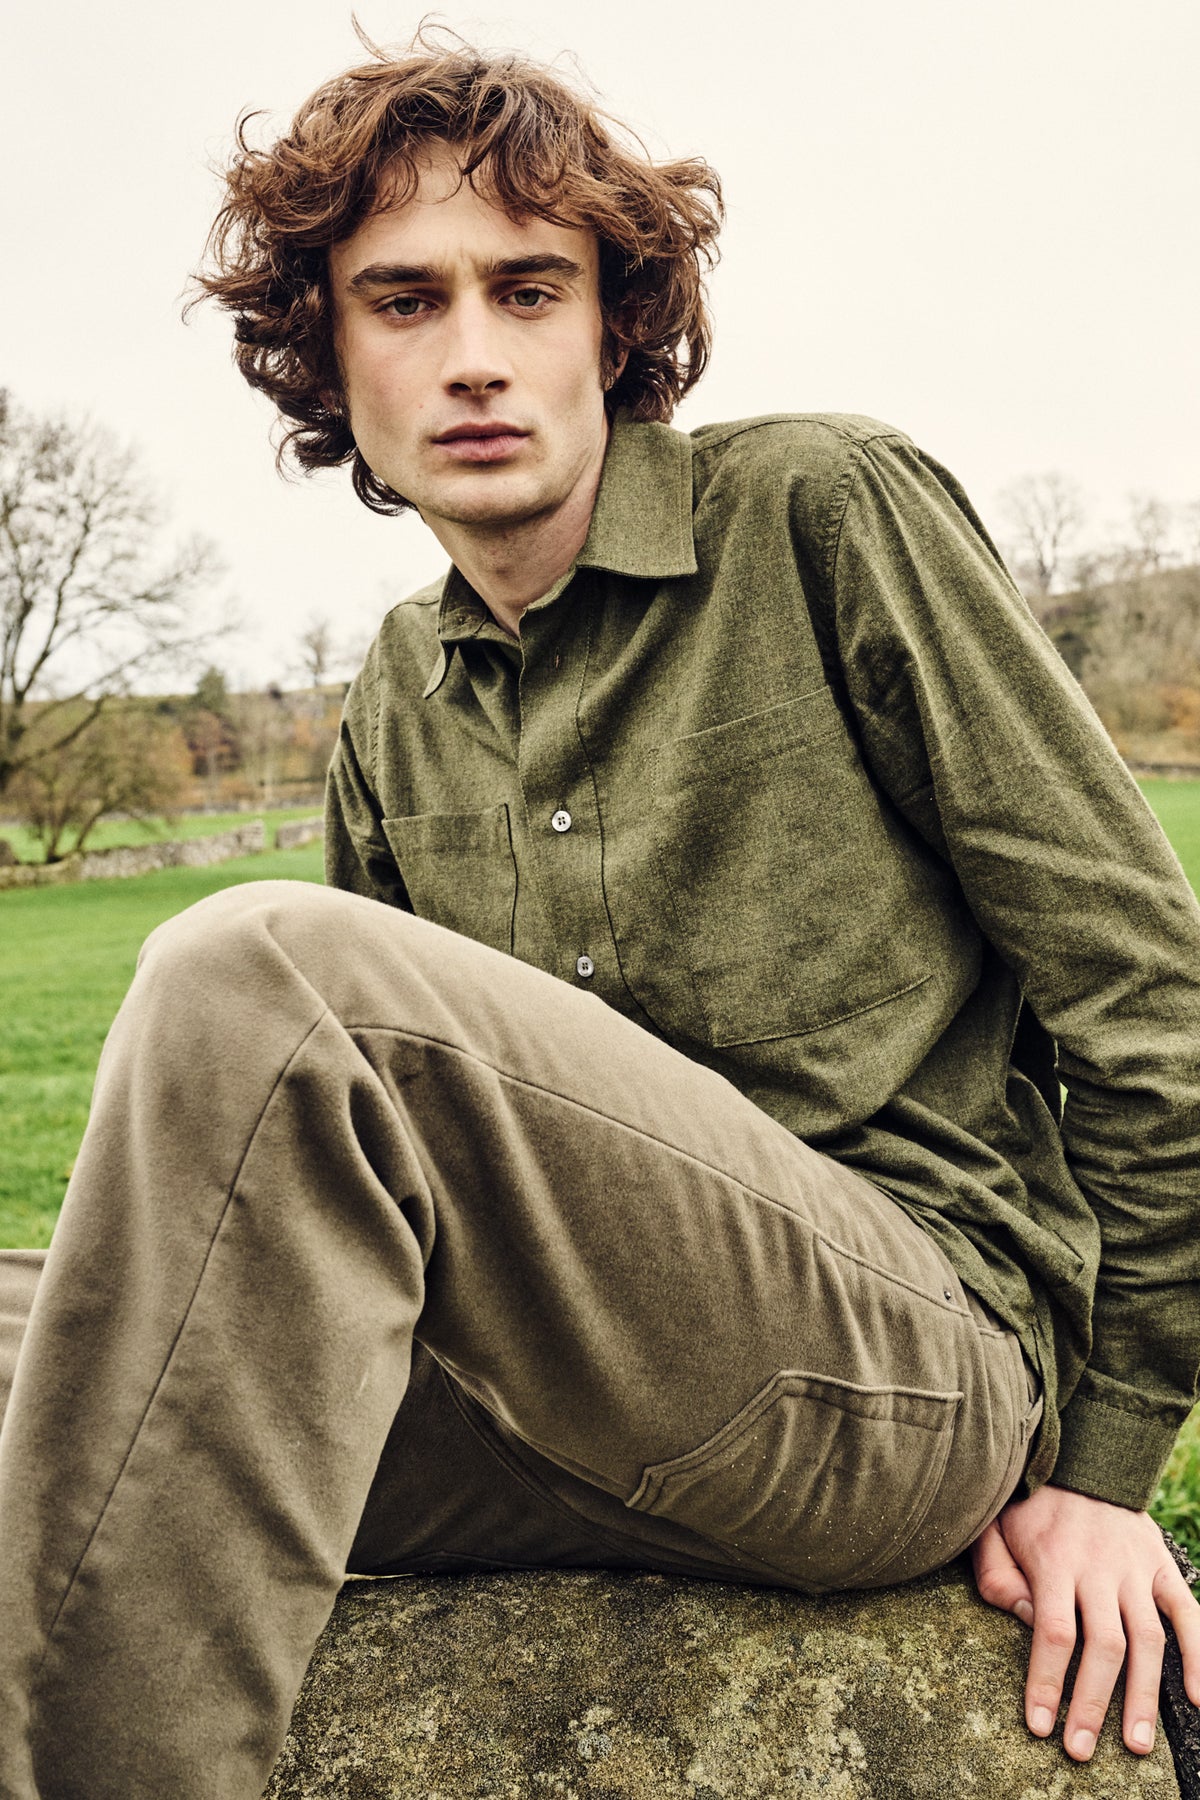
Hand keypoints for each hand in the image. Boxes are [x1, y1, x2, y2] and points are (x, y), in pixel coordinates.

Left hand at [971, 1482, 1199, 1760]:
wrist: (1082, 1457)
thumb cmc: (1029, 1504)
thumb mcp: (993, 1529)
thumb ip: (998, 1576)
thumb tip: (1027, 1623)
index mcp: (1054, 1560)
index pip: (1054, 1633)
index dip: (1048, 1683)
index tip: (1040, 1725)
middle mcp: (1100, 1567)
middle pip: (1103, 1645)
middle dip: (1091, 1703)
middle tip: (1081, 1751)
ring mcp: (1137, 1568)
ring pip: (1147, 1640)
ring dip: (1142, 1696)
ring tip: (1135, 1745)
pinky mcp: (1162, 1566)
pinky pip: (1188, 1614)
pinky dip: (1198, 1655)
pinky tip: (1197, 1699)